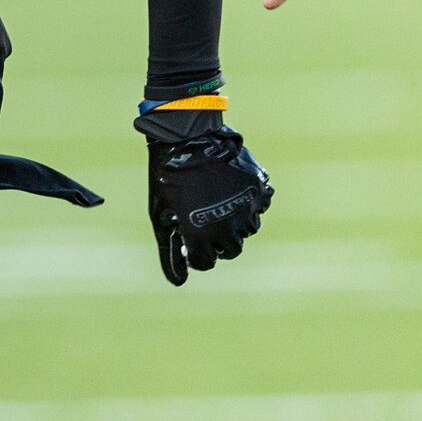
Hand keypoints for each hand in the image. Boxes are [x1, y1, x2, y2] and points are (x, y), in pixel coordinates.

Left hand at [134, 103, 271, 284]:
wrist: (187, 137)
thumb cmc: (168, 180)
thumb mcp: (162, 218)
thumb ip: (170, 254)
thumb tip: (179, 283)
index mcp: (203, 236)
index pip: (206, 263)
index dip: (196, 253)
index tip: (191, 241)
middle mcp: (229, 226)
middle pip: (231, 250)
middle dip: (218, 241)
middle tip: (206, 222)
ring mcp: (247, 206)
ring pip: (248, 229)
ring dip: (235, 222)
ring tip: (217, 203)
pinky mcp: (259, 189)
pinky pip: (259, 206)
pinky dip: (248, 202)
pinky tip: (231, 190)